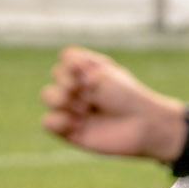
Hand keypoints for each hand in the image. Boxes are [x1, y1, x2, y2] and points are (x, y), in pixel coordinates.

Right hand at [41, 46, 187, 162]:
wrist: (141, 127)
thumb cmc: (128, 98)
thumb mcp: (107, 76)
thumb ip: (80, 71)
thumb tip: (62, 82)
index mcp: (88, 69)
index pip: (67, 57)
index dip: (74, 63)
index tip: (91, 73)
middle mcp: (78, 86)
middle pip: (56, 73)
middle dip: (69, 82)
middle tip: (89, 95)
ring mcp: (71, 108)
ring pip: (48, 95)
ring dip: (64, 100)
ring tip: (85, 110)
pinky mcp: (68, 130)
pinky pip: (47, 122)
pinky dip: (58, 121)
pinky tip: (78, 124)